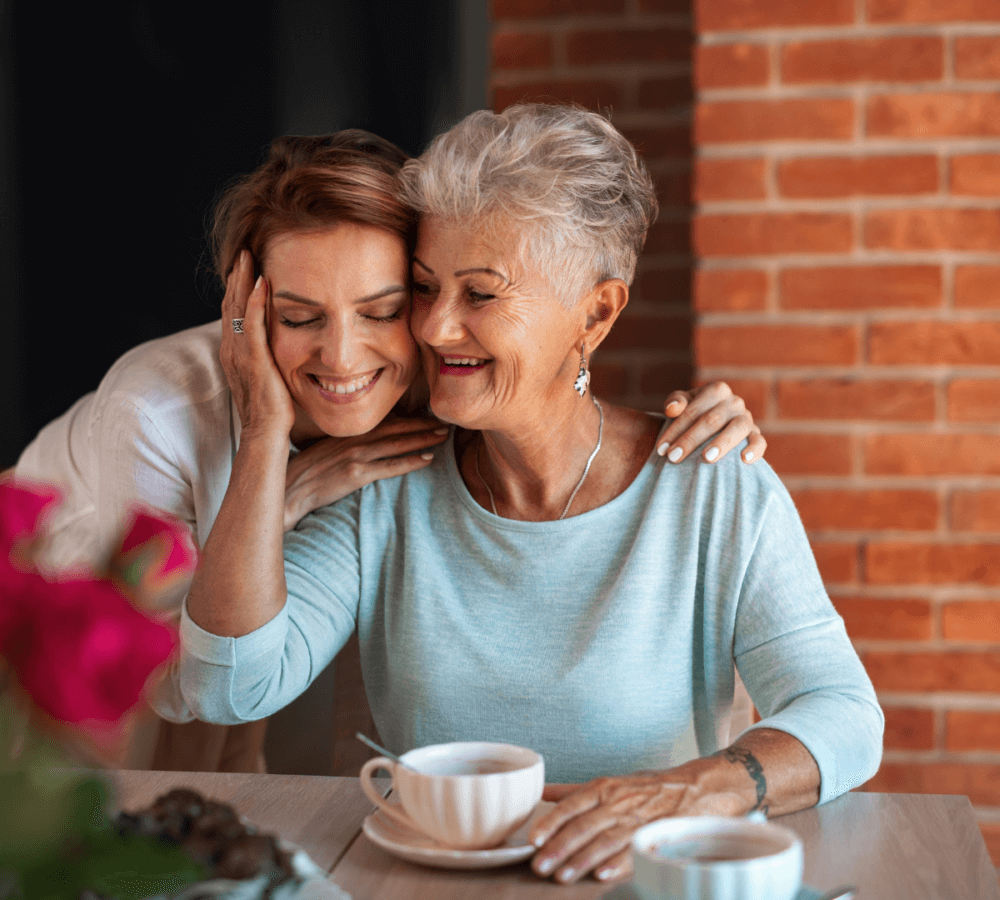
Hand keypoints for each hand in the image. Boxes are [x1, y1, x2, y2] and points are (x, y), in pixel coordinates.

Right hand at [220, 250, 295, 437]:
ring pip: (237, 309)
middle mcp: (232, 350)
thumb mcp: (267, 377)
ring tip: (249, 257)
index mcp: (234, 353)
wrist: (265, 433)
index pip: (232, 313)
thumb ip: (267, 359)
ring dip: (242, 280)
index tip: (245, 266)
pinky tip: (261, 283)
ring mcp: (240, 354)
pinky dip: (255, 301)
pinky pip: (252, 324)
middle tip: (244, 251)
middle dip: (237, 277)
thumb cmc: (271, 410)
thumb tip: (279, 347)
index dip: (236, 288)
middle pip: (230, 304)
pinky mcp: (254, 360)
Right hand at [283, 418, 448, 529]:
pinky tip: (427, 459)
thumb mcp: (326, 449)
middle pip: (395, 428)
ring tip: (442, 436)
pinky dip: (410, 462)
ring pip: (397, 444)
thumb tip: (367, 442)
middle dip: (422, 425)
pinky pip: (389, 467)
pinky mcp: (356, 474)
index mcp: (347, 432)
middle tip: (445, 423)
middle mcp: (353, 439)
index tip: (428, 416)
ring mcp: (355, 456)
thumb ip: (347, 443)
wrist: (289, 489)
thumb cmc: (306, 472)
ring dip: (422, 439)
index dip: (408, 418)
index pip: (384, 421)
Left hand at [529, 768, 745, 884]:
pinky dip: (620, 863)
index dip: (552, 822)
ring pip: (606, 840)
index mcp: (604, 788)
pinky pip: (636, 850)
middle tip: (540, 866)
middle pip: (585, 825)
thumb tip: (541, 793)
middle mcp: (618, 801)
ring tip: (563, 876)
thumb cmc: (648, 787)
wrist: (699, 787)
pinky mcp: (658, 835)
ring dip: (583, 859)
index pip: (572, 804)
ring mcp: (638, 819)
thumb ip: (574, 791)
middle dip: (561, 847)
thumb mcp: (610, 783)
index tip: (533, 839)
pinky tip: (603, 875)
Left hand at [656, 381, 764, 464]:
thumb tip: (672, 408)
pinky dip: (754, 449)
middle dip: (690, 440)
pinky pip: (759, 441)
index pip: (693, 410)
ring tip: (707, 458)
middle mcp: (734, 402)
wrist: (715, 425)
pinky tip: (744, 460)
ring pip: (738, 428)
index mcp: (716, 390)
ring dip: (722, 443)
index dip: (675, 429)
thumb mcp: (683, 404)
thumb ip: (675, 402)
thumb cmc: (694, 414)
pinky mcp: (756, 434)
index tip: (661, 449)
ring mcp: (747, 417)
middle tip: (674, 458)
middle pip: (711, 420)